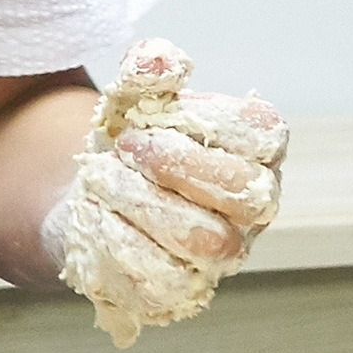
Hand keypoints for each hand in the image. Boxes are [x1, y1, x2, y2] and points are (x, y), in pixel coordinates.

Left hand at [53, 42, 288, 346]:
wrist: (88, 197)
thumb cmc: (131, 144)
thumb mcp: (134, 94)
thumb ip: (148, 66)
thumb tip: (160, 60)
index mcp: (259, 153)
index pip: (264, 135)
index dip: (204, 120)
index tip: (145, 117)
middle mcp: (254, 209)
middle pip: (245, 193)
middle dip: (174, 164)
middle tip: (124, 146)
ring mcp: (223, 256)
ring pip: (207, 239)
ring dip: (141, 200)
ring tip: (98, 176)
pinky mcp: (178, 292)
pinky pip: (162, 278)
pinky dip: (119, 239)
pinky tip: (95, 214)